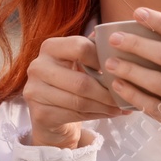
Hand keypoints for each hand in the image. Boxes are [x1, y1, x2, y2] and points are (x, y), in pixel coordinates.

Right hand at [22, 34, 132, 149]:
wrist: (50, 113)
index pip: (80, 48)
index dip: (102, 60)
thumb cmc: (70, 82)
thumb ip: (94, 52)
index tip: (117, 70)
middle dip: (107, 91)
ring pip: (80, 101)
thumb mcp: (78, 63)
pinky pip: (75, 115)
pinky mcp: (40, 113)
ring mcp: (35, 91)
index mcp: (50, 47)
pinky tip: (109, 114)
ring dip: (105, 106)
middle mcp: (38, 67)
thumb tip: (122, 46)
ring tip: (121, 107)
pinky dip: (97, 115)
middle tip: (125, 96)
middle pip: (82, 81)